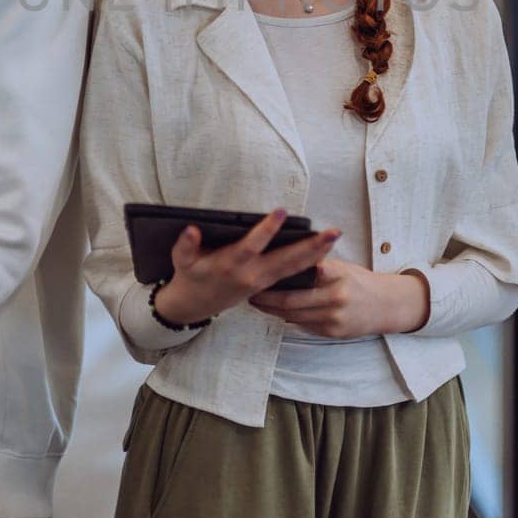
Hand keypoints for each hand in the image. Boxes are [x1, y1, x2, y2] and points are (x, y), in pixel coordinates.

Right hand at [152, 209, 340, 325]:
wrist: (195, 305)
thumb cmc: (190, 276)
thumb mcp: (181, 260)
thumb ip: (185, 245)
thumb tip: (191, 229)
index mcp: (230, 265)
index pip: (252, 246)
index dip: (266, 230)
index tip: (281, 212)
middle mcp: (251, 275)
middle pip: (286, 260)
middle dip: (310, 246)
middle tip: (332, 232)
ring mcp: (263, 282)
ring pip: (294, 268)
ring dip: (317, 254)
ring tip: (335, 237)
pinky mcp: (268, 285)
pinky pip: (293, 274)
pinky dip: (310, 264)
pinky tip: (325, 252)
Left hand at [250, 258, 430, 337]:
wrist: (385, 305)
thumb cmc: (359, 281)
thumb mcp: (342, 267)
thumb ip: (318, 266)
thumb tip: (286, 260)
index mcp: (336, 274)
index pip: (303, 270)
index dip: (279, 273)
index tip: (260, 268)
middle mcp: (335, 297)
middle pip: (291, 300)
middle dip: (266, 298)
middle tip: (249, 291)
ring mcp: (333, 317)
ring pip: (293, 315)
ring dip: (272, 310)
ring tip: (256, 301)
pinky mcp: (332, 332)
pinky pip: (303, 325)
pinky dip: (287, 318)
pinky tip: (275, 311)